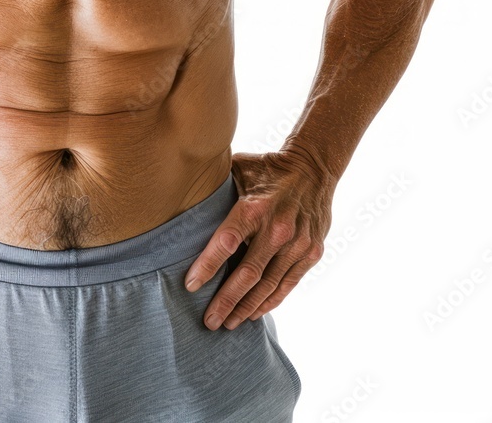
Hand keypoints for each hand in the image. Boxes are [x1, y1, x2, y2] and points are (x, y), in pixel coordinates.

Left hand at [184, 148, 334, 329]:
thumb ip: (215, 187)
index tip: (190, 286)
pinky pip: (288, 284)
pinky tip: (254, 313)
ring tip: (228, 324)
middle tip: (208, 321)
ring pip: (268, 285)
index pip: (226, 242)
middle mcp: (277, 228)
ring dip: (246, 308)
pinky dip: (270, 301)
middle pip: (248, 274)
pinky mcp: (311, 252)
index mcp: (254, 208)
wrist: (314, 168)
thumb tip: (177, 196)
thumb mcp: (239, 170)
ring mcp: (297, 243)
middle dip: (226, 301)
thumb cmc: (267, 170)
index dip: (207, 267)